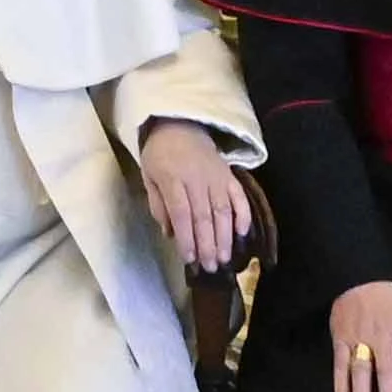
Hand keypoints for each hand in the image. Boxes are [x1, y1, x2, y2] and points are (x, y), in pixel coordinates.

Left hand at [133, 116, 253, 273]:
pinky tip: (242, 232)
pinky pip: (240, 195)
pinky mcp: (229, 174)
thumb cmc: (159, 154)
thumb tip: (170, 234)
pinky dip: (243, 214)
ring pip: (223, 210)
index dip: (187, 237)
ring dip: (225, 236)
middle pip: (204, 215)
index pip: (182, 212)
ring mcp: (216, 176)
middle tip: (210, 267)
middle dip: (208, 244)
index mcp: (172, 179)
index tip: (189, 259)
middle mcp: (197, 178)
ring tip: (224, 258)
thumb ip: (158, 205)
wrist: (179, 124)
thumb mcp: (149, 177)